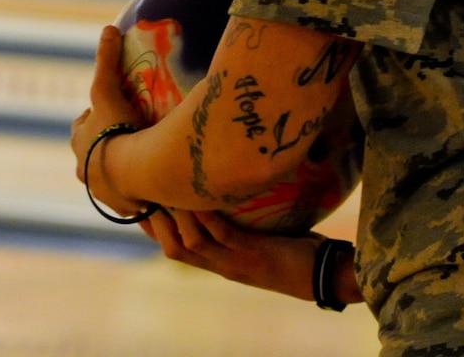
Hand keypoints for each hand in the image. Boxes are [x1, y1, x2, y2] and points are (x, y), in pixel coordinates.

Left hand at [70, 25, 147, 217]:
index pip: (81, 127)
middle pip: (92, 154)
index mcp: (79, 143)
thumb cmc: (116, 130)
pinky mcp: (124, 207)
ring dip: (122, 171)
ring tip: (144, 161)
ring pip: (109, 178)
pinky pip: (131, 198)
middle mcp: (85, 170)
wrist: (133, 174)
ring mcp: (103, 191)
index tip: (109, 112)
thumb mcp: (107, 91)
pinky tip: (154, 184)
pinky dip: (139, 191)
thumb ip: (106, 60)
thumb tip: (108, 28)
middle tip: (129, 136)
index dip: (92, 118)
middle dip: (105, 146)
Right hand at [141, 209, 362, 304]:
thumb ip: (242, 228)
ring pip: (190, 243)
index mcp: (221, 264)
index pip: (175, 249)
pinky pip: (220, 235)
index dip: (154, 230)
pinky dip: (206, 216)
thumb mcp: (260, 244)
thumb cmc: (296, 255)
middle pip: (174, 249)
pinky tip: (200, 193)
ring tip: (168, 187)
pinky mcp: (252, 254)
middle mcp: (222, 265)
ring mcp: (236, 262)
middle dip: (156, 223)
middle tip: (146, 193)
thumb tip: (233, 194)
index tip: (139, 205)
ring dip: (177, 216)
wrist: (323, 276)